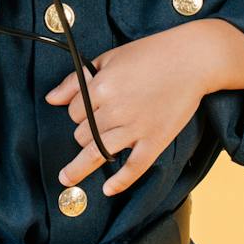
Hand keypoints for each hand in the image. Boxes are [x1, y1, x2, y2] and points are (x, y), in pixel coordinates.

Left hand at [43, 24, 214, 194]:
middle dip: (84, 132)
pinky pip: (134, 167)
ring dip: (80, 167)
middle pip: (82, 133)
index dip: (77, 112)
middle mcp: (114, 111)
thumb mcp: (109, 59)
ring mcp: (135, 128)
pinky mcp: (155, 140)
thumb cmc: (151, 54)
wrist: (191, 59)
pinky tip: (108, 190)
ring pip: (97, 153)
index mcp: (101, 87)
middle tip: (95, 128)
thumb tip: (51, 99)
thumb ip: (76, 80)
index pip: (73, 111)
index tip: (87, 110)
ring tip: (68, 178)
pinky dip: (120, 182)